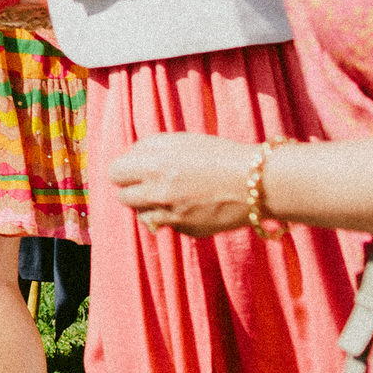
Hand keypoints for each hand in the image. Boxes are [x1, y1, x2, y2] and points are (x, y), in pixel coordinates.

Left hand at [106, 133, 256, 236]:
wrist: (258, 182)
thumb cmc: (219, 155)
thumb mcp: (180, 141)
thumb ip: (149, 149)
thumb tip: (129, 157)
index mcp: (153, 164)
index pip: (114, 173)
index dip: (123, 170)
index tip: (133, 169)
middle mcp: (157, 192)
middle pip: (123, 197)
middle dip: (133, 190)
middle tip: (148, 184)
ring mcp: (171, 215)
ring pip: (142, 216)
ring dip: (150, 206)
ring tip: (170, 195)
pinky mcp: (187, 231)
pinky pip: (167, 225)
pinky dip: (172, 218)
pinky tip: (190, 206)